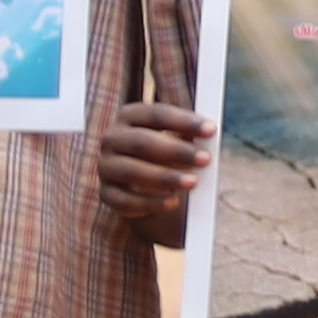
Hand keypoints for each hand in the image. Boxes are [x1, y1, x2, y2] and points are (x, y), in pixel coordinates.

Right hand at [90, 95, 209, 242]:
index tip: (211, 129)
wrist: (148, 191)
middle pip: (142, 142)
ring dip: (165, 177)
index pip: (156, 114)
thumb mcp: (179, 141)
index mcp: (130, 116)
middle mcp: (112, 139)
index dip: (184, 121)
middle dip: (177, 151)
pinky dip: (151, 203)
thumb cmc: (168, 156)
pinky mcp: (107, 194)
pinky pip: (127, 201)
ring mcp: (106, 167)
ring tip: (194, 182)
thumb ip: (191, 134)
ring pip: (132, 171)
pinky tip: (173, 203)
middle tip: (205, 159)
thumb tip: (209, 133)